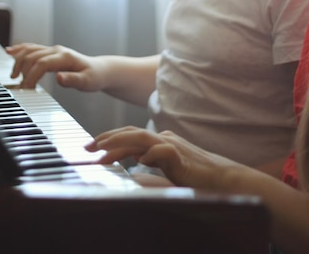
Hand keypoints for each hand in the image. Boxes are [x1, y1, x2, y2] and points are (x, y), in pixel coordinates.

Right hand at [6, 43, 100, 89]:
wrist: (100, 70)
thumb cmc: (94, 77)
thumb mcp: (87, 82)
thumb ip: (73, 80)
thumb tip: (59, 78)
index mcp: (65, 57)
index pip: (42, 63)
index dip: (32, 76)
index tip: (27, 89)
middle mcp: (57, 51)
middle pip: (33, 56)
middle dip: (23, 71)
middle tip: (21, 88)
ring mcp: (53, 50)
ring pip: (30, 50)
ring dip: (19, 61)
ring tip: (13, 75)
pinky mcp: (51, 53)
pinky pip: (32, 48)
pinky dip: (20, 50)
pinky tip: (10, 52)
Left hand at [85, 126, 242, 190]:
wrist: (221, 176)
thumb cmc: (194, 172)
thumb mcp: (167, 166)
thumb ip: (151, 161)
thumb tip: (133, 160)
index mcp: (159, 139)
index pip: (130, 134)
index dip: (109, 139)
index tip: (91, 147)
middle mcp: (163, 138)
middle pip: (131, 132)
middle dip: (107, 139)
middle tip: (87, 148)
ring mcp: (172, 145)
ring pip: (142, 138)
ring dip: (120, 144)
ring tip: (103, 152)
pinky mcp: (181, 158)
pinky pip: (163, 152)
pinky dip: (151, 154)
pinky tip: (140, 161)